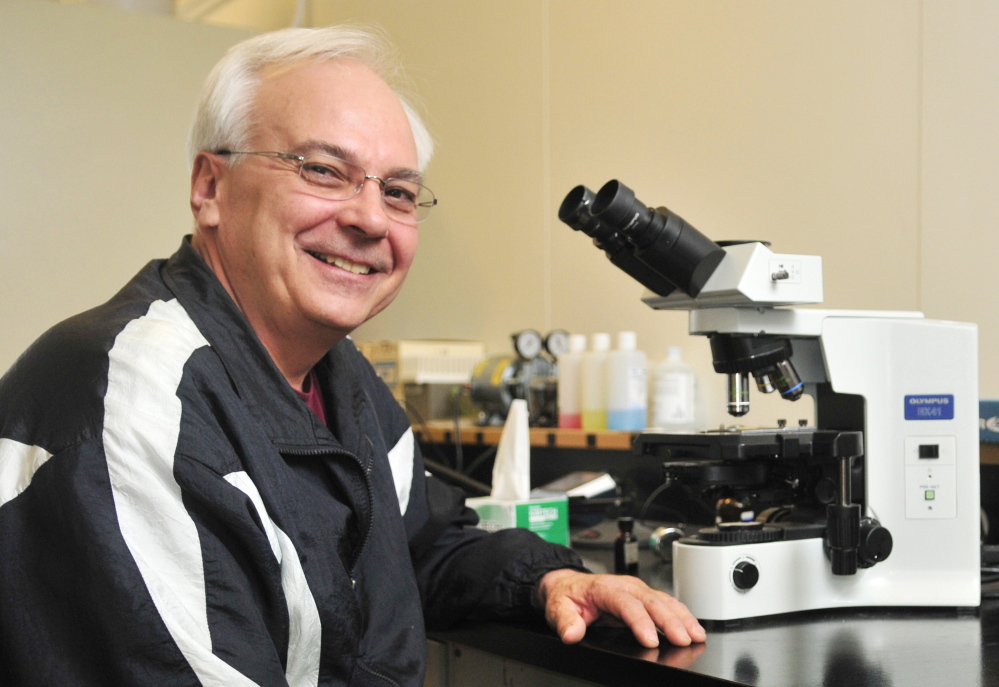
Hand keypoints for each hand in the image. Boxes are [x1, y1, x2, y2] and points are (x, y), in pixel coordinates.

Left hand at [536, 569, 705, 647]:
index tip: (650, 640)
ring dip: (681, 617)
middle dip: (670, 621)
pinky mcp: (644, 596)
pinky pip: (666, 603)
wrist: (568, 584)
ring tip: (695, 635)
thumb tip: (571, 633)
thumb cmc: (567, 596)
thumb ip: (565, 621)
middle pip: (651, 601)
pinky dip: (681, 614)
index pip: (625, 604)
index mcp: (604, 587)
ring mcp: (637, 590)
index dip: (640, 621)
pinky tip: (692, 627)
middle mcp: (624, 585)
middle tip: (684, 639)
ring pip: (663, 600)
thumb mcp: (558, 608)